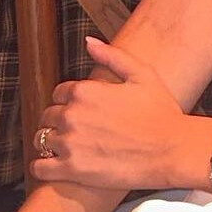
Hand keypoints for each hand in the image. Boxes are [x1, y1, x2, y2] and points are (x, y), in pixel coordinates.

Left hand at [31, 37, 189, 189]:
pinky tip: (59, 165)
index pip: (58, 93)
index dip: (69, 101)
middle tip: (78, 130)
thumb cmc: (161, 112)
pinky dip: (43, 166)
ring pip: (41, 140)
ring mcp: (69, 143)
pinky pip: (39, 167)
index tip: (83, 110)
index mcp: (85, 91)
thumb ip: (112, 56)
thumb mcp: (142, 75)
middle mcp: (72, 115)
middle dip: (59, 121)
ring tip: (71, 148)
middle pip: (47, 116)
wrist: (172, 150)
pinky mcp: (70, 170)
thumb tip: (88, 41)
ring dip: (51, 143)